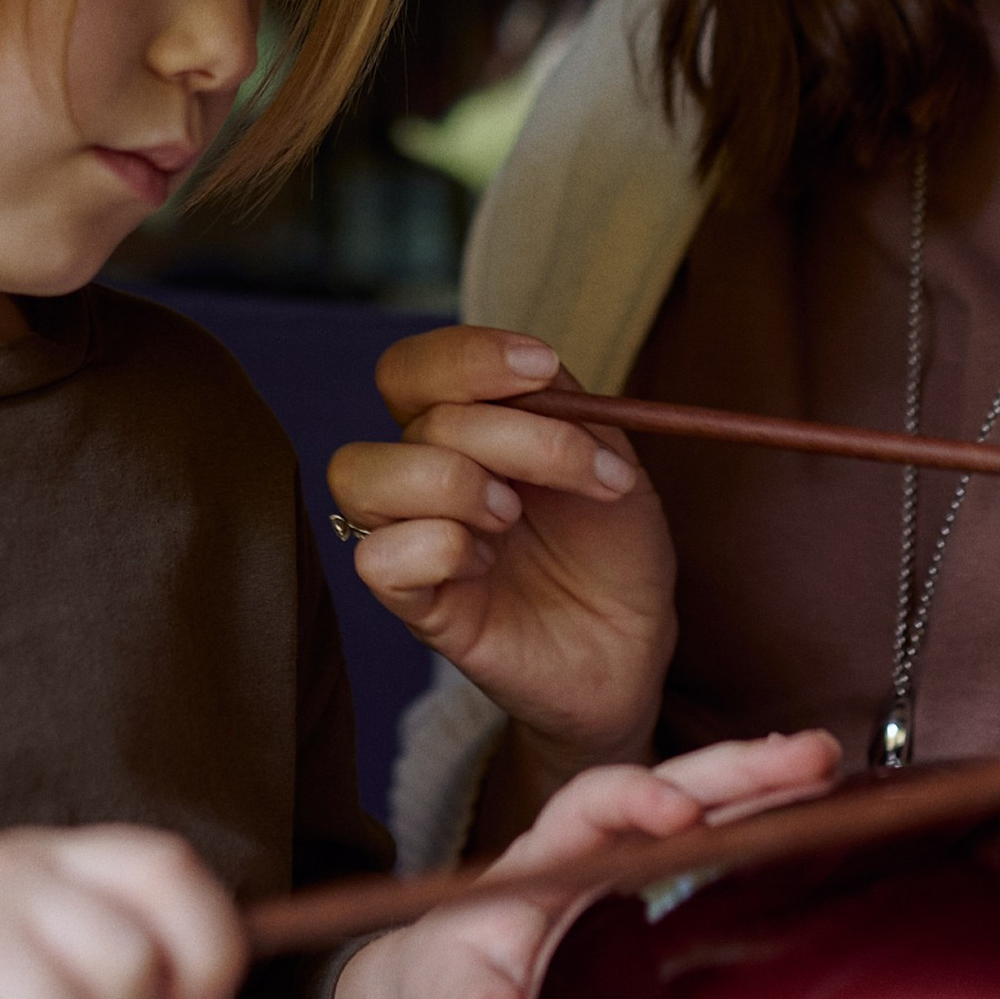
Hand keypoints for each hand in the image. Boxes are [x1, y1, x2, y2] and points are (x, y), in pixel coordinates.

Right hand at [326, 329, 676, 783]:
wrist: (635, 643)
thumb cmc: (615, 548)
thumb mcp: (610, 457)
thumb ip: (563, 407)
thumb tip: (532, 365)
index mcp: (463, 428)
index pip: (412, 368)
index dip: (465, 355)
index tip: (542, 367)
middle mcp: (424, 474)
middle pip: (413, 417)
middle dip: (507, 435)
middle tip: (577, 477)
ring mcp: (412, 538)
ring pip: (363, 474)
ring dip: (455, 484)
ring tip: (512, 519)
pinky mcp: (416, 605)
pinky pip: (377, 558)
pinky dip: (439, 548)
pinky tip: (486, 567)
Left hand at [329, 730, 839, 998]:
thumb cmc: (440, 986)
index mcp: (545, 854)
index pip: (592, 803)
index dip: (636, 800)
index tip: (678, 814)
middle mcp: (599, 850)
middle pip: (674, 788)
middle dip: (740, 769)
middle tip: (812, 754)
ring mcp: (637, 877)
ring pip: (711, 817)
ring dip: (770, 792)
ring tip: (834, 771)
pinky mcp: (664, 909)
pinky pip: (724, 862)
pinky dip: (774, 839)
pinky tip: (826, 828)